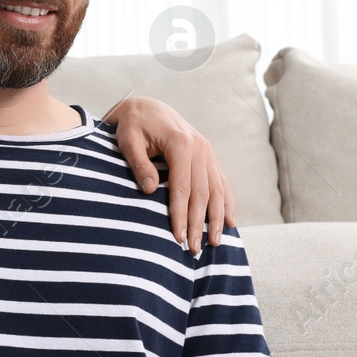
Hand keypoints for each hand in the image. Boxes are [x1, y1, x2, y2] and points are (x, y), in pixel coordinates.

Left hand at [104, 96, 234, 253]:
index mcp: (180, 143)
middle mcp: (199, 148)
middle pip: (202, 193)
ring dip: (217, 218)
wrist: (146, 106)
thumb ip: (139, 164)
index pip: (182, 187)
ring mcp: (207, 152)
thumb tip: (150, 190)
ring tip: (215, 242)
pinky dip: (226, 203)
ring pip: (217, 190)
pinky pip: (222, 182)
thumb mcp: (128, 140)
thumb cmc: (133, 125)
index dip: (180, 214)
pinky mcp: (208, 156)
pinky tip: (229, 222)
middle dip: (199, 223)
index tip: (178, 238)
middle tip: (195, 249)